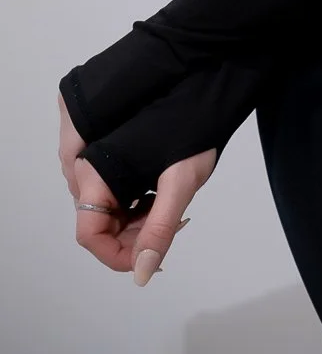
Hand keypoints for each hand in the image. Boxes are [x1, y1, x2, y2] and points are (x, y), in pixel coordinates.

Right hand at [61, 94, 216, 283]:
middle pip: (98, 221)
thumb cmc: (194, 126)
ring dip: (133, 218)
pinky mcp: (108, 144)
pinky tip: (157, 190)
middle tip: (168, 224)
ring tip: (165, 205)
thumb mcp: (181, 181)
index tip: (150, 256)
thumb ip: (160, 229)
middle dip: (130, 235)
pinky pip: (111, 185)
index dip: (116, 255)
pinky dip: (132, 198)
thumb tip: (142, 275)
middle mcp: (86, 163)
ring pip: (105, 205)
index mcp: (94, 172)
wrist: (202, 78)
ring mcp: (94, 151)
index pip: (88, 234)